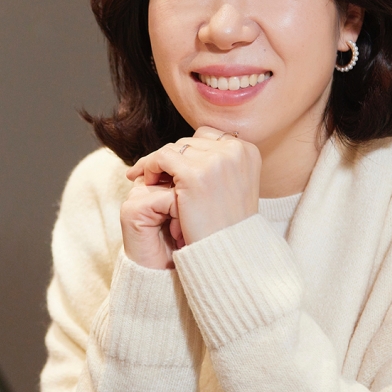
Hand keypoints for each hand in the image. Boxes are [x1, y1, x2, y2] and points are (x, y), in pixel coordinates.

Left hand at [124, 127, 260, 265]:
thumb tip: (192, 147)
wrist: (228, 252)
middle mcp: (234, 150)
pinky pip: (161, 158)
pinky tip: (145, 181)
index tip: (174, 166)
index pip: (208, 138)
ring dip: (159, 163)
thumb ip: (221, 164)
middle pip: (190, 142)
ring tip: (148, 179)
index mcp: (247, 151)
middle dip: (173, 159)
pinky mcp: (193, 174)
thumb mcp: (235, 186)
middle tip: (156, 174)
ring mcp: (215, 161)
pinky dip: (149, 166)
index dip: (189, 152)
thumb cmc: (229, 225)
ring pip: (173, 148)